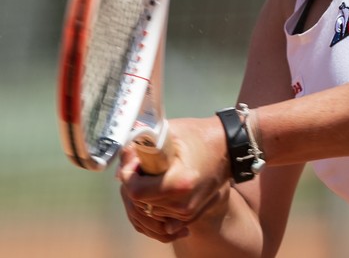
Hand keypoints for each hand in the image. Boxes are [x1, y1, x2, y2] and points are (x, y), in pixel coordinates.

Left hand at [118, 116, 231, 242]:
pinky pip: (159, 217)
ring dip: (143, 193)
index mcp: (180, 183)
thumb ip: (140, 144)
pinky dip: (153, 203)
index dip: (129, 175)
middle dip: (134, 183)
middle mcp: (184, 204)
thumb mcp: (167, 131)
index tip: (134, 161)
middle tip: (141, 165)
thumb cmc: (197, 136)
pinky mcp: (189, 216)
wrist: (226, 149)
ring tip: (153, 173)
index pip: (136, 192)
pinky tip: (158, 186)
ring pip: (147, 211)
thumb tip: (122, 159)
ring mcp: (187, 213)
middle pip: (139, 203)